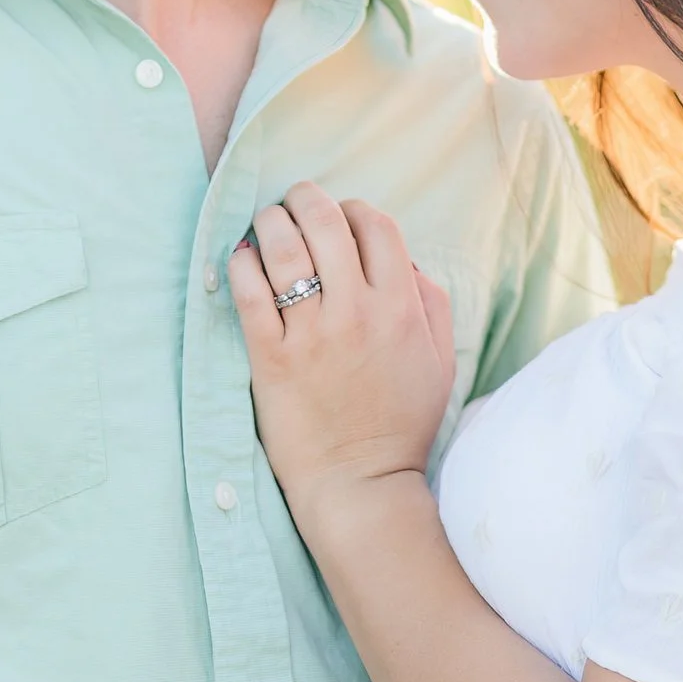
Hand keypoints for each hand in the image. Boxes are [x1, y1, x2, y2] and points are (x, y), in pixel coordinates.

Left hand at [229, 181, 455, 515]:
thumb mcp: (440, 361)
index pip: (378, 226)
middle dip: (306, 198)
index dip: (356, 209)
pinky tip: (242, 258)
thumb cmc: (400, 424)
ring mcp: (312, 333)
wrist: (360, 484)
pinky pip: (249, 292)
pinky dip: (242, 263)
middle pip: (327, 222)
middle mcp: (358, 312)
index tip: (342, 217)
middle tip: (293, 200)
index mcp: (402, 308)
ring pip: (285, 247)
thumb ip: (432, 304)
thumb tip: (405, 261)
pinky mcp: (271, 357)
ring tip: (265, 223)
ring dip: (271, 221)